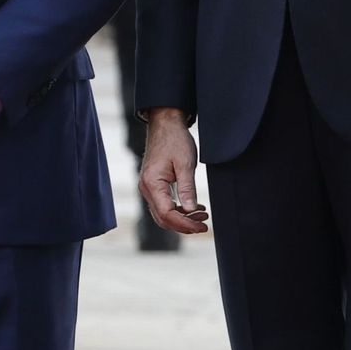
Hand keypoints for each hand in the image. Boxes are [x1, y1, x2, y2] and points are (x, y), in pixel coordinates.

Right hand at [138, 109, 207, 234]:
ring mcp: (147, 187)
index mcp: (152, 183)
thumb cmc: (175, 140)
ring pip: (163, 213)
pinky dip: (178, 210)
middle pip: (163, 218)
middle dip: (184, 225)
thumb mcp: (186, 164)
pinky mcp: (153, 184)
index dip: (186, 224)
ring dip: (182, 218)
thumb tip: (191, 211)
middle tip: (204, 225)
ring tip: (202, 216)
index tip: (202, 226)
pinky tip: (194, 208)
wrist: (165, 123)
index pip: (167, 214)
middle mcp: (146, 188)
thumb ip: (187, 188)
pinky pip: (163, 204)